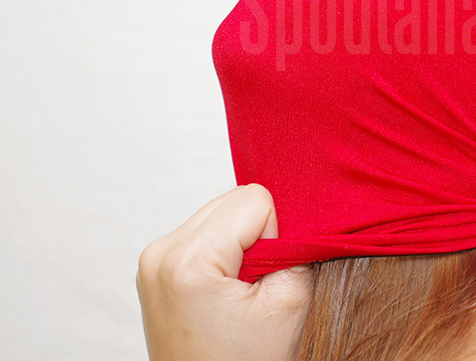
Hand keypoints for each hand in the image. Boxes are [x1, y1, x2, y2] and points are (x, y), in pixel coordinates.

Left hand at [136, 184, 311, 360]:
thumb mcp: (288, 304)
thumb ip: (296, 244)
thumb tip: (295, 207)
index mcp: (187, 260)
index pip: (255, 199)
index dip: (276, 236)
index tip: (267, 278)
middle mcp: (160, 252)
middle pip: (233, 199)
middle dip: (256, 236)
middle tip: (253, 287)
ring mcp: (152, 259)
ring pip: (221, 212)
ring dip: (239, 243)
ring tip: (236, 292)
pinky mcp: (155, 266)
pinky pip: (204, 231)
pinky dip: (223, 252)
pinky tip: (222, 291)